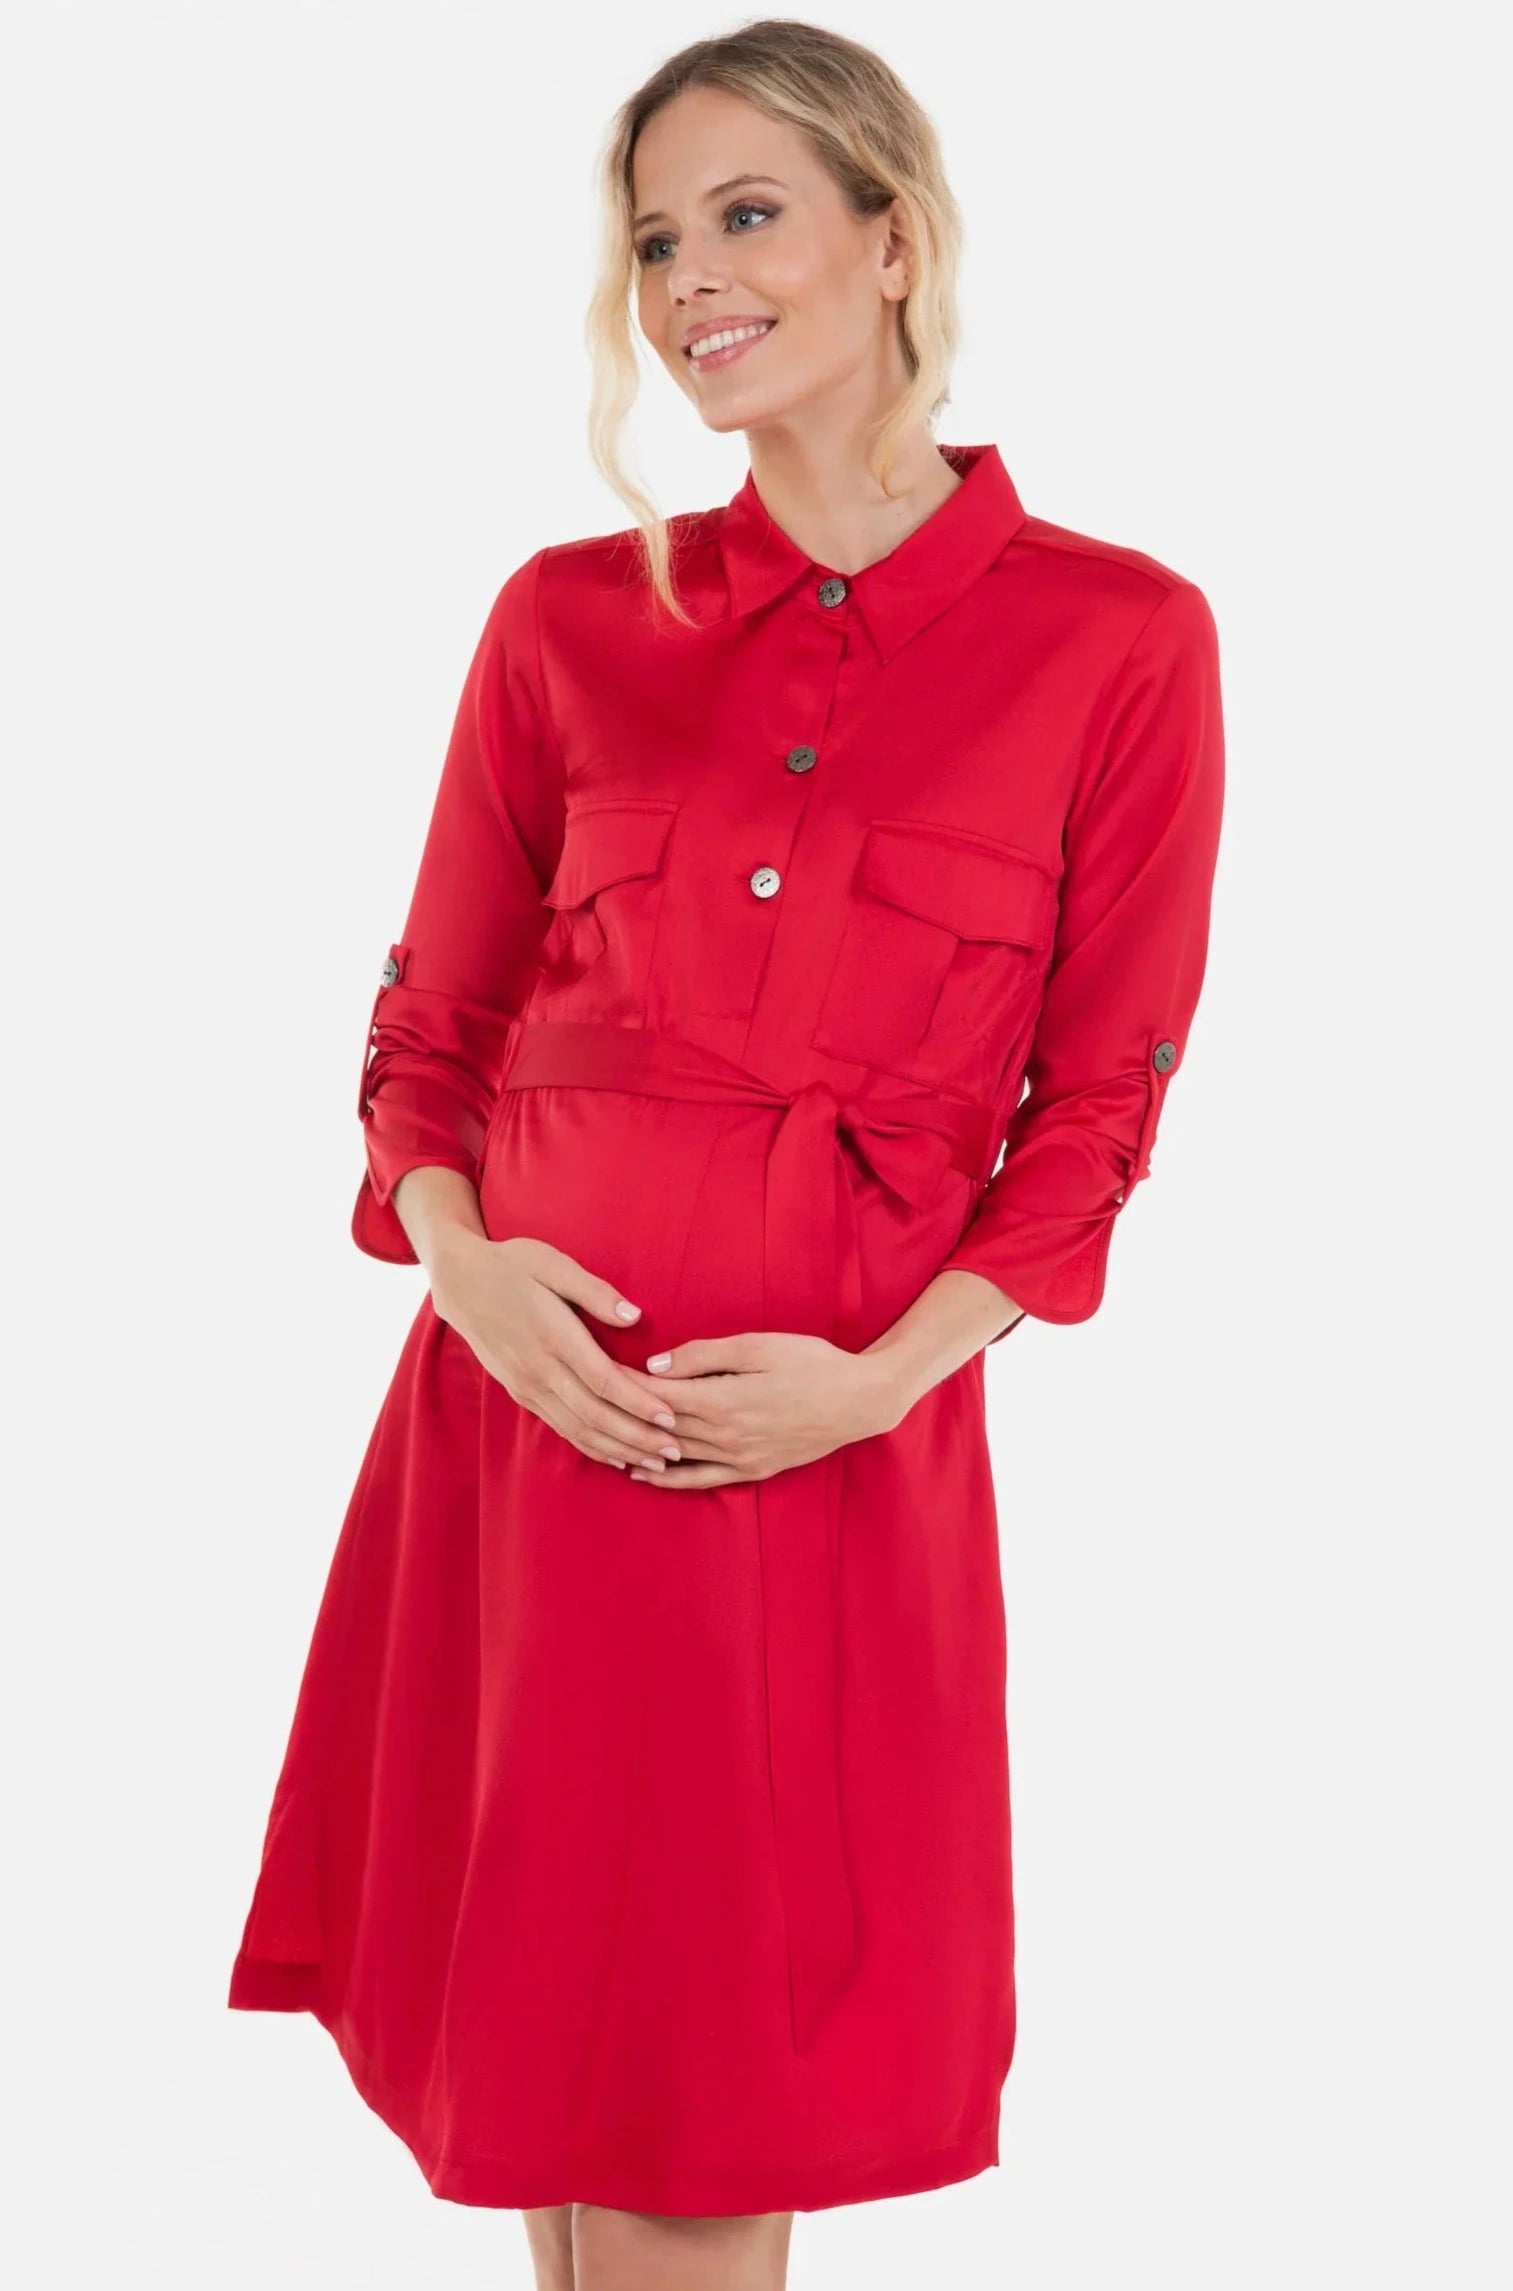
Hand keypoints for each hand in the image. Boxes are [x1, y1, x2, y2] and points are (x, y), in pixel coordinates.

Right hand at [428, 1233, 686, 1473]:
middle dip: (637, 1437)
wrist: (460, 1283)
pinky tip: (616, 1456)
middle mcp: (539, 1369)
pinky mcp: (521, 1394)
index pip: (603, 1381)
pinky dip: (591, 1446)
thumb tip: (634, 1317)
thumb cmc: (512, 1264)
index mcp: (553, 1336)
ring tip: (655, 1462)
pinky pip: (561, 1428)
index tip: (670, 1417)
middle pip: (595, 1415)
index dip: (638, 1403)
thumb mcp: (552, 1263)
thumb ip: (594, 1291)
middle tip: (675, 1451)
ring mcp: (527, 1386)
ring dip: (619, 1449)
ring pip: (578, 1429)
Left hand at [609, 1330, 907, 1489]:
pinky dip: (668, 1478)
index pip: (658, 1394)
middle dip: (622, 1413)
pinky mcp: (752, 1469)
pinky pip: (700, 1479)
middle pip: (659, 1425)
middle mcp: (726, 1435)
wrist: (860, 1401)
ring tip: (601, 1438)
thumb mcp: (759, 1346)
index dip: (623, 1384)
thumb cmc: (813, 1363)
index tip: (595, 1370)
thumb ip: (704, 1356)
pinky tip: (642, 1473)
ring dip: (636, 1448)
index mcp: (724, 1399)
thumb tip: (655, 1365)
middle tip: (587, 1400)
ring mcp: (739, 1457)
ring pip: (673, 1455)